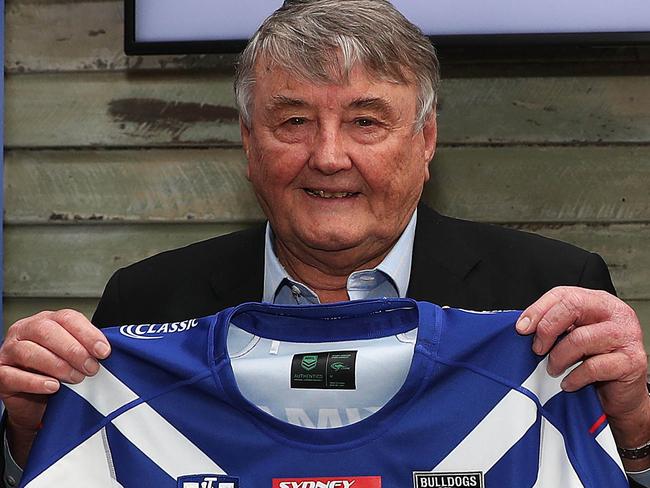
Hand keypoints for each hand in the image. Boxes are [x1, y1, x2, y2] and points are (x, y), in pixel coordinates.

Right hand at [0, 309, 110, 466]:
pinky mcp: (0, 373)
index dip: (88, 334)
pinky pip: (12, 375)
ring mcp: (9, 351)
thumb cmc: (59, 372)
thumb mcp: (75, 356)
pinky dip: (34, 381)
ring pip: (29, 351)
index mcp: (47, 320)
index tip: (104, 352)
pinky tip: (53, 387)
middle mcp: (25, 330)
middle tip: (92, 369)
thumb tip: (108, 351)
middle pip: (47, 331)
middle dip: (74, 350)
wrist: (35, 401)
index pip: (68, 318)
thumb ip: (88, 349)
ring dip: (57, 365)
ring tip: (76, 379)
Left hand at [516, 286, 649, 468]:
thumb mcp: (572, 336)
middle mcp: (616, 314)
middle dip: (547, 328)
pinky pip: (593, 367)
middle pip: (573, 307)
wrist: (621, 394)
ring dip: (559, 357)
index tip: (522, 328)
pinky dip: (574, 377)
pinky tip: (568, 383)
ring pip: (580, 338)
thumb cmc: (593, 361)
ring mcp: (627, 336)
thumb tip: (524, 326)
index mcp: (599, 302)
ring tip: (553, 369)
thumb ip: (555, 326)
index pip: (564, 294)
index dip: (538, 309)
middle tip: (537, 349)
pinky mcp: (632, 361)